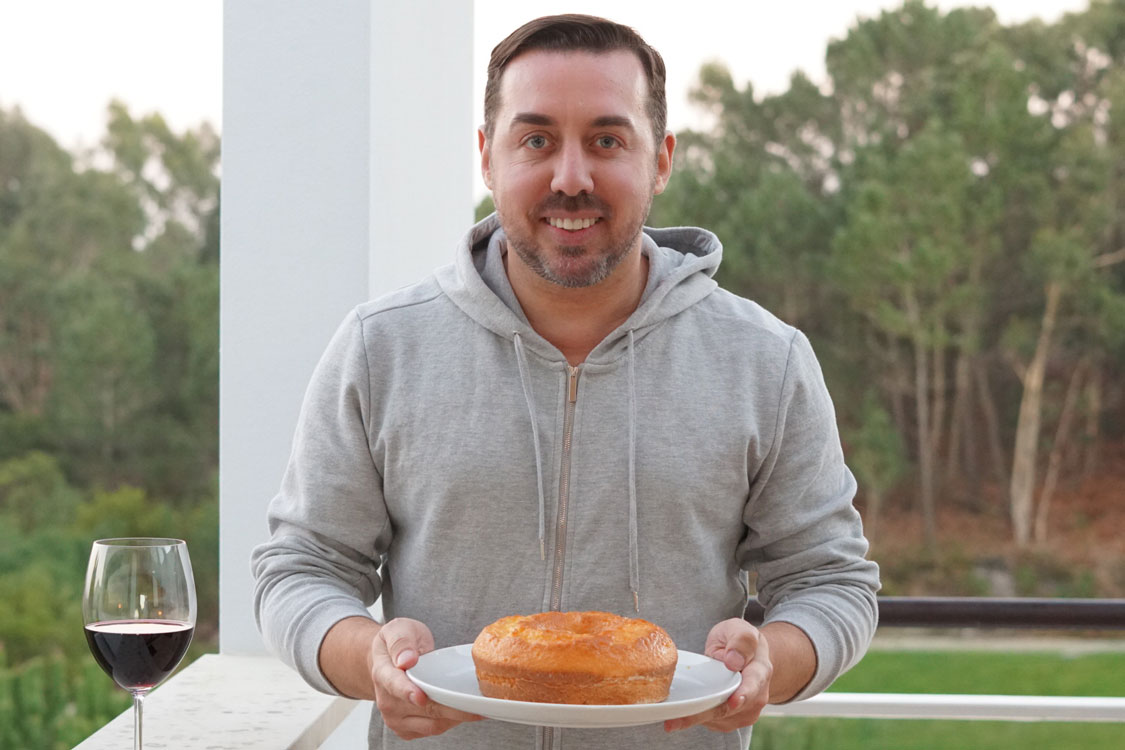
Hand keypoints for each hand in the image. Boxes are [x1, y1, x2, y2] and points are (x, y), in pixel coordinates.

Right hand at [370, 618, 483, 739]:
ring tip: (479, 705)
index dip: (408, 692)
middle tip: (479, 703)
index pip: (394, 685)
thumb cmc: (399, 642)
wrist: (390, 659)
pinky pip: (434, 729)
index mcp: (383, 673)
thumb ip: (401, 641)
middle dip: (452, 707)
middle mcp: (387, 701)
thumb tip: (406, 659)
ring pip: (432, 724)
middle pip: (423, 708)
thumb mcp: (399, 629)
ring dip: (457, 716)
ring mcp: (396, 718)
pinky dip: (452, 721)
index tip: (421, 697)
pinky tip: (464, 708)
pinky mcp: (407, 729)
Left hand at [664, 618, 771, 732]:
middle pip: (729, 709)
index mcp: (759, 671)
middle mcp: (756, 696)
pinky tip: (679, 716)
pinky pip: (712, 722)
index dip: (743, 695)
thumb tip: (734, 661)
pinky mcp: (732, 719)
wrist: (744, 655)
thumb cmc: (738, 640)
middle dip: (702, 715)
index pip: (753, 685)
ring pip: (717, 719)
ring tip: (671, 720)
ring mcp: (745, 711)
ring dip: (693, 720)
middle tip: (675, 721)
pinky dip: (694, 719)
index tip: (733, 701)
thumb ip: (740, 640)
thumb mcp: (739, 629)